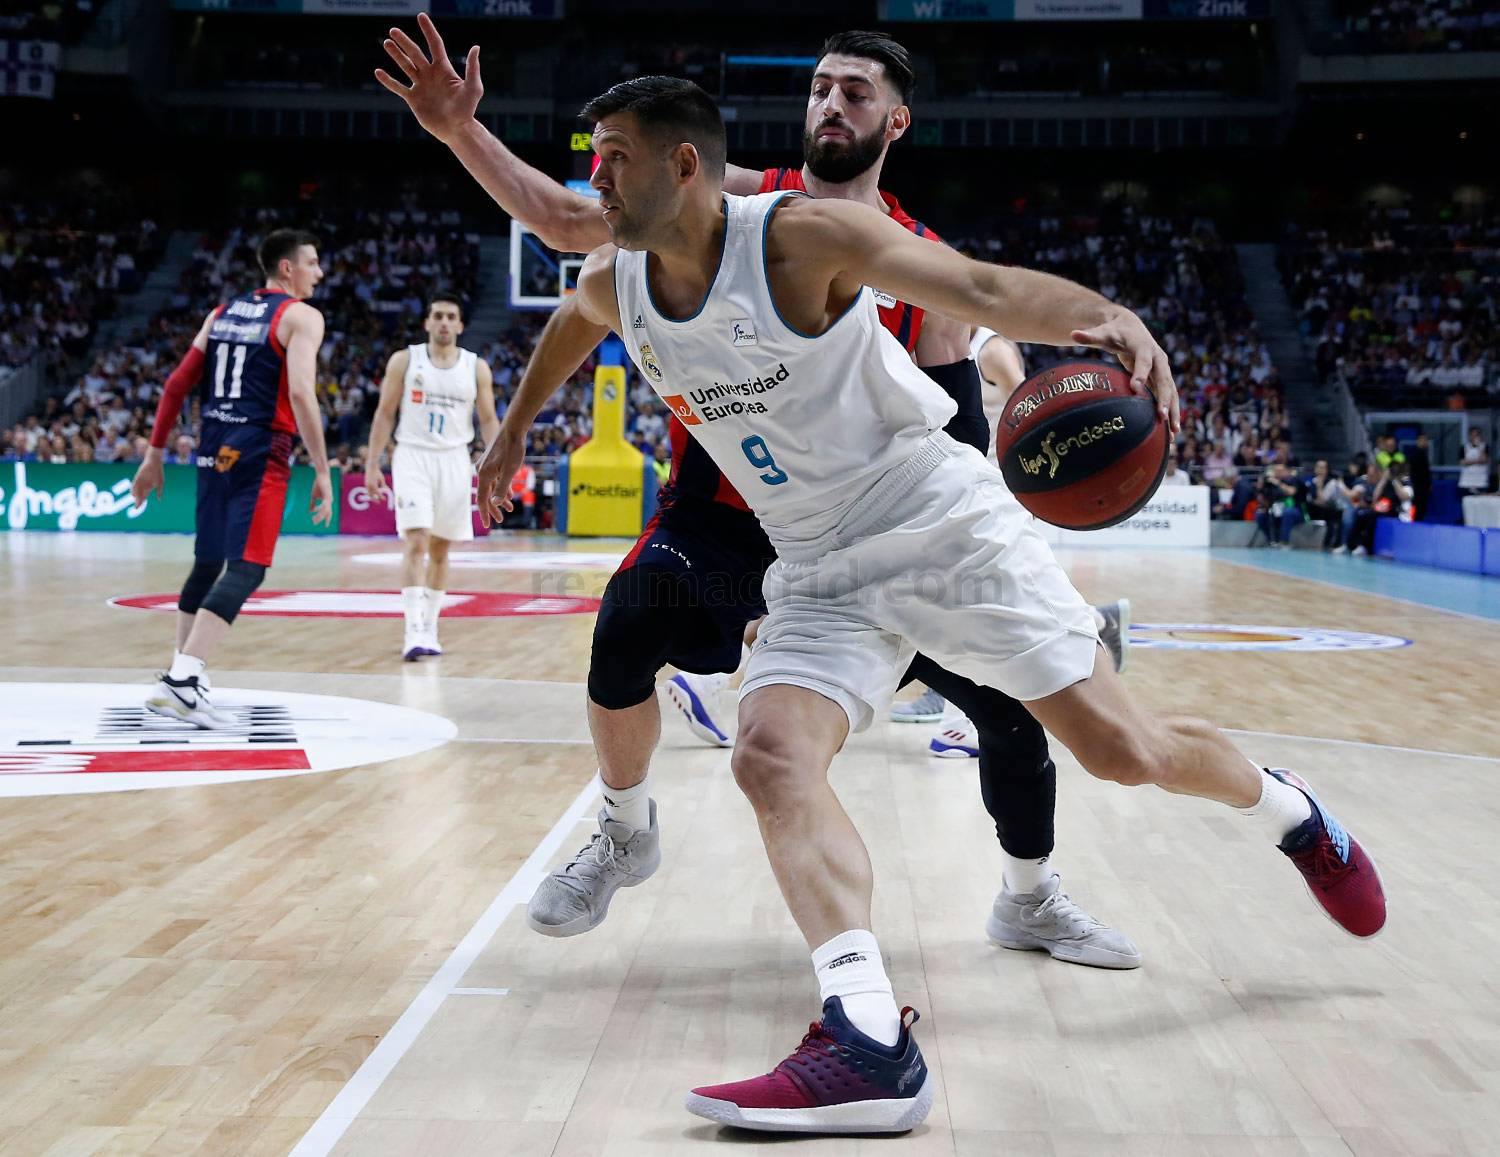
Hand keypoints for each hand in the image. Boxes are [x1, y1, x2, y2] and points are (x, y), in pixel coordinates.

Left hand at [130, 449, 164, 506]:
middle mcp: (143, 485)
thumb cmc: (158, 472)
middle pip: (140, 495)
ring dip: (136, 496)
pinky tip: (132, 493)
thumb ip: (159, 491)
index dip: (141, 502)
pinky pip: (135, 484)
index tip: (138, 508)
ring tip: (135, 501)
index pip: (144, 496)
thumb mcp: (160, 483)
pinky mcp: (137, 477)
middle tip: (136, 508)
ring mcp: (140, 481)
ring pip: (136, 490)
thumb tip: (159, 500)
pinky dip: (134, 488)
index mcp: (149, 487)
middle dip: (138, 501)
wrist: (154, 462)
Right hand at [310, 470, 333, 526]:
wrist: (321, 475)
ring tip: (314, 519)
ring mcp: (329, 497)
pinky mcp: (328, 494)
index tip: (326, 526)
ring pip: (326, 509)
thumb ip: (312, 504)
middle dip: (321, 518)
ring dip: (320, 515)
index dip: (327, 519)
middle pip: (327, 513)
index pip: (328, 512)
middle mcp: (329, 501)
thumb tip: (310, 512)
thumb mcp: (314, 496)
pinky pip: (325, 503)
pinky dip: (321, 508)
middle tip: (314, 523)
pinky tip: (317, 511)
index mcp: (327, 502)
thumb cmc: (318, 485)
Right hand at [363, 468, 387, 505]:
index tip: (384, 500)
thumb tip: (387, 491)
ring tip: (376, 498)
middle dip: (375, 499)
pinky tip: (374, 493)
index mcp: (374, 485)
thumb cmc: (377, 472)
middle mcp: (369, 486)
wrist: (371, 467)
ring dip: (372, 496)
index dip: (381, 497)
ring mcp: (366, 484)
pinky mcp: (365, 483)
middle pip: (371, 495)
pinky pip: (368, 490)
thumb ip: (383, 485)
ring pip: (369, 493)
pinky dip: (371, 492)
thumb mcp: (382, 479)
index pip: (378, 493)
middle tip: (378, 503)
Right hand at [374, 12, 481, 143]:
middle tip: (393, 31)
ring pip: (405, 66)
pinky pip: (398, 87)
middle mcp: (430, 74)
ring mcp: (421, 86)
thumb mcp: (473, 88)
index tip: (421, 16)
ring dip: (396, 55)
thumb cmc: (467, 109)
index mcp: (443, 69)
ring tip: (386, 43)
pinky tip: (378, 72)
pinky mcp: (413, 99)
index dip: (428, 30)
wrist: (456, 130)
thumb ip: (472, 68)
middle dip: (404, 42)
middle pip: (415, 53)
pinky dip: (388, 80)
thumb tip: (475, 47)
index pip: (434, 44)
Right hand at [475, 431, 523, 528]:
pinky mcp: (491, 462)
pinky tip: (510, 494)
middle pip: (485, 495)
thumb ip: (502, 488)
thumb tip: (494, 503)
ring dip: (500, 499)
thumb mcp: (510, 471)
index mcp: (484, 475)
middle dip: (493, 509)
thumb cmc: (513, 450)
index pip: (482, 499)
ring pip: (491, 487)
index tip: (487, 525)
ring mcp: (486, 466)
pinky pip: (494, 480)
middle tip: (500, 521)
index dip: (485, 513)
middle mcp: (482, 471)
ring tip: (510, 509)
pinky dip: (501, 488)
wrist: (513, 429)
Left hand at [1071, 308, 1180, 435]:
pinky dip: (1171, 413)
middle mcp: (1158, 358)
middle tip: (1162, 416)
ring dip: (1174, 411)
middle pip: (1163, 379)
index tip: (1136, 389)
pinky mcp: (1162, 379)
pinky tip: (1170, 433)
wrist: (1131, 327)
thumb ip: (1090, 336)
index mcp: (1143, 347)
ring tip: (1173, 433)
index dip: (1141, 373)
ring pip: (1171, 391)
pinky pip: (1169, 397)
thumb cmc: (1114, 332)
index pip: (1144, 361)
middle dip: (1164, 398)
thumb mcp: (1103, 333)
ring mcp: (1162, 369)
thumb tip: (1073, 333)